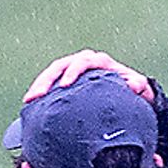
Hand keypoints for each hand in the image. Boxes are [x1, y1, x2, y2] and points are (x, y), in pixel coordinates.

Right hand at [22, 49, 152, 104]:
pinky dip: (41, 92)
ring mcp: (72, 70)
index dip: (73, 71)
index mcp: (99, 61)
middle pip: (60, 66)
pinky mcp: (66, 81)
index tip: (65, 85)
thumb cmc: (133, 91)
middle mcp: (83, 62)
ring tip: (28, 101)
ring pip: (51, 74)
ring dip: (38, 86)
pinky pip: (50, 84)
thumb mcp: (140, 88)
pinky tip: (30, 106)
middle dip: (46, 80)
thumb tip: (134, 85)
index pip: (83, 61)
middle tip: (37, 95)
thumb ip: (139, 85)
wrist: (126, 94)